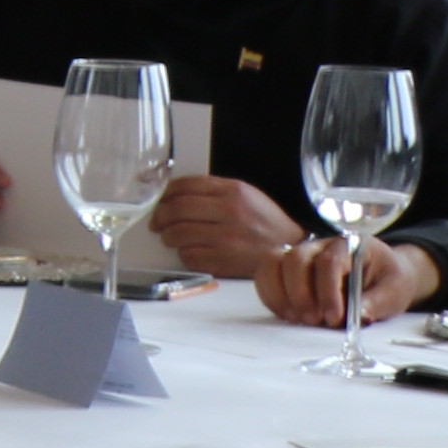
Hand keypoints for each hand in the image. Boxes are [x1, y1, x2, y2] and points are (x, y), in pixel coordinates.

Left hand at [150, 174, 303, 270]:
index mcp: (233, 191)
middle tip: (157, 221)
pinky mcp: (223, 261)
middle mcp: (229, 212)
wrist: (290, 248)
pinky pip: (188, 256)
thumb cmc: (264, 222)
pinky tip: (190, 251)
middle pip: (176, 209)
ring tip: (170, 237)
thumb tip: (174, 193)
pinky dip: (184, 254)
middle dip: (160, 216)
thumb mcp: (245, 195)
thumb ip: (213, 191)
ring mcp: (226, 238)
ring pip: (177, 234)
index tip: (160, 199)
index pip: (185, 186)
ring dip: (168, 236)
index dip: (166, 193)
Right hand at [257, 233, 438, 327]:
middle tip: (313, 320)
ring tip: (297, 318)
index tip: (333, 317)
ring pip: (274, 263)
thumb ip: (378, 302)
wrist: (383, 275)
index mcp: (350, 245)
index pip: (329, 262)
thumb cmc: (388, 279)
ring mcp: (301, 255)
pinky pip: (266, 275)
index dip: (327, 291)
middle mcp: (320, 245)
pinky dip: (271, 297)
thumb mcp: (395, 290)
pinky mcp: (287, 269)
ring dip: (280, 294)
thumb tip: (360, 315)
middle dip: (300, 294)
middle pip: (296, 259)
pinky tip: (287, 314)